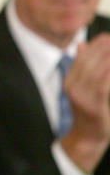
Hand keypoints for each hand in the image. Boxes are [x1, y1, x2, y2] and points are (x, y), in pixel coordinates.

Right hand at [60, 33, 109, 171]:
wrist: (87, 137)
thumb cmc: (90, 111)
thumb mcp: (83, 87)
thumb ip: (82, 67)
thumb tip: (82, 45)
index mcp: (69, 80)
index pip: (82, 56)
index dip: (96, 44)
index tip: (108, 37)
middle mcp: (72, 87)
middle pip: (89, 61)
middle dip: (105, 48)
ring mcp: (82, 97)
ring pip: (98, 71)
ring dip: (109, 59)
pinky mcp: (94, 107)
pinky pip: (103, 85)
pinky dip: (108, 74)